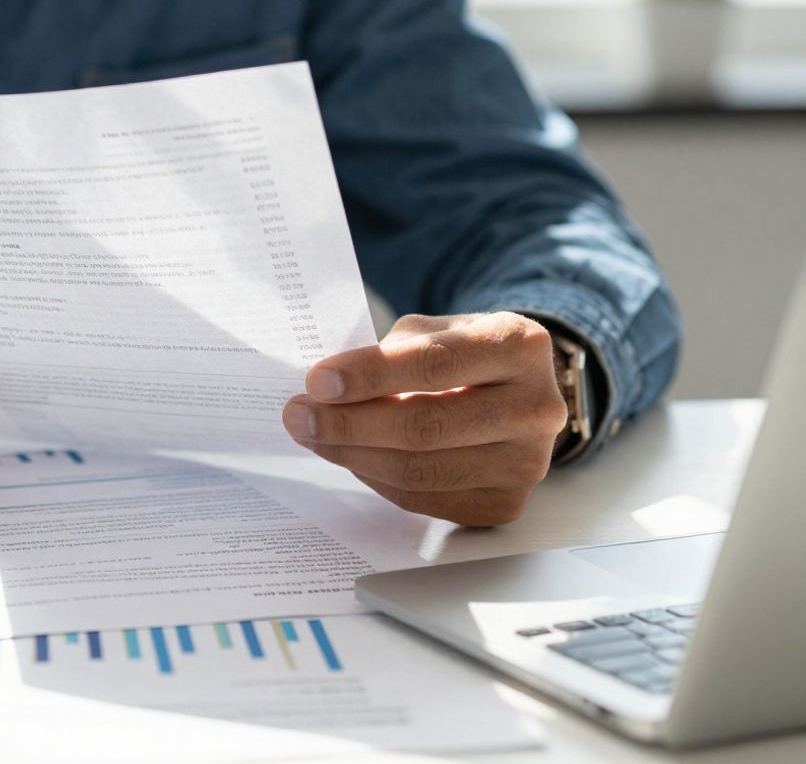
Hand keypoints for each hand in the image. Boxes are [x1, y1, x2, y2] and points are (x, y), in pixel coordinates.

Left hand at [282, 312, 567, 526]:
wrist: (517, 391)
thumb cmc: (464, 353)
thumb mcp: (436, 330)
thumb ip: (391, 353)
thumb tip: (327, 391)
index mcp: (519, 347)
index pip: (434, 365)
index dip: (369, 375)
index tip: (316, 382)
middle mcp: (535, 408)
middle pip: (425, 427)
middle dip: (349, 424)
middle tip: (298, 416)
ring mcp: (526, 464)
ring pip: (419, 472)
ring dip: (353, 455)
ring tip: (313, 436)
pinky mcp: (504, 504)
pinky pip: (422, 499)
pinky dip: (376, 478)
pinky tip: (352, 456)